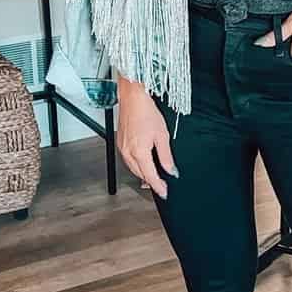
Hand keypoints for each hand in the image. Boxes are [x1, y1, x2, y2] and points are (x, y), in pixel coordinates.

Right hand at [115, 76, 177, 198]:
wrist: (133, 99)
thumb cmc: (147, 112)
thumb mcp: (162, 135)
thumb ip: (166, 156)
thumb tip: (171, 170)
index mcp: (139, 152)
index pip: (150, 176)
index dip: (158, 186)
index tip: (164, 192)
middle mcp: (128, 152)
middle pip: (140, 174)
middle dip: (151, 181)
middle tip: (162, 184)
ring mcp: (122, 148)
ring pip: (133, 168)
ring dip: (143, 173)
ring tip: (154, 176)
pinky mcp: (120, 143)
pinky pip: (128, 160)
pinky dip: (137, 165)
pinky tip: (144, 162)